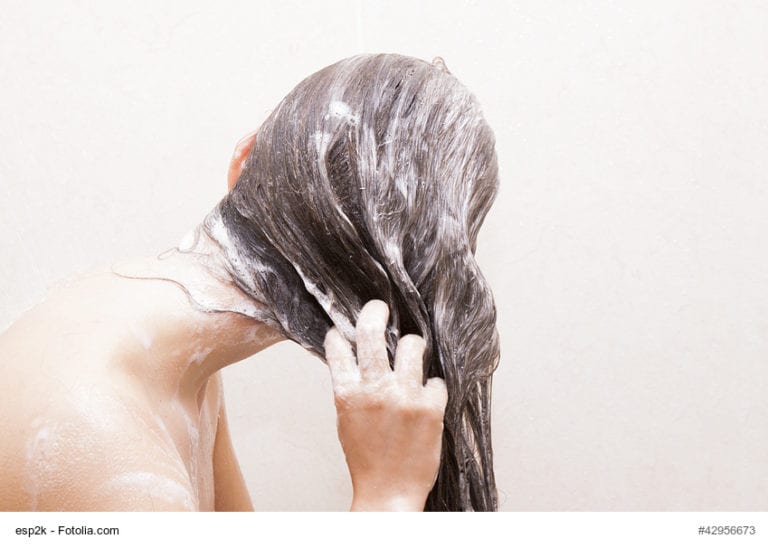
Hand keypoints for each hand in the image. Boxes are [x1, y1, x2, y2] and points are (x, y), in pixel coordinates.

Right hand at [324, 300, 447, 510]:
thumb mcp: (347, 421)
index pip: (338, 348)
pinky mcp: (431, 407)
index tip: (342, 328)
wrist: (389, 492)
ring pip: (412, 345)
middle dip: (375, 312)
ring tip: (413, 352)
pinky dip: (432, 387)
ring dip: (413, 346)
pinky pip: (436, 379)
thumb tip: (355, 359)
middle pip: (371, 332)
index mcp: (347, 394)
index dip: (339, 334)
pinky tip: (427, 398)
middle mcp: (374, 390)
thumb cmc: (366, 459)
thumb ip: (351, 389)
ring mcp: (404, 396)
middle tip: (380, 307)